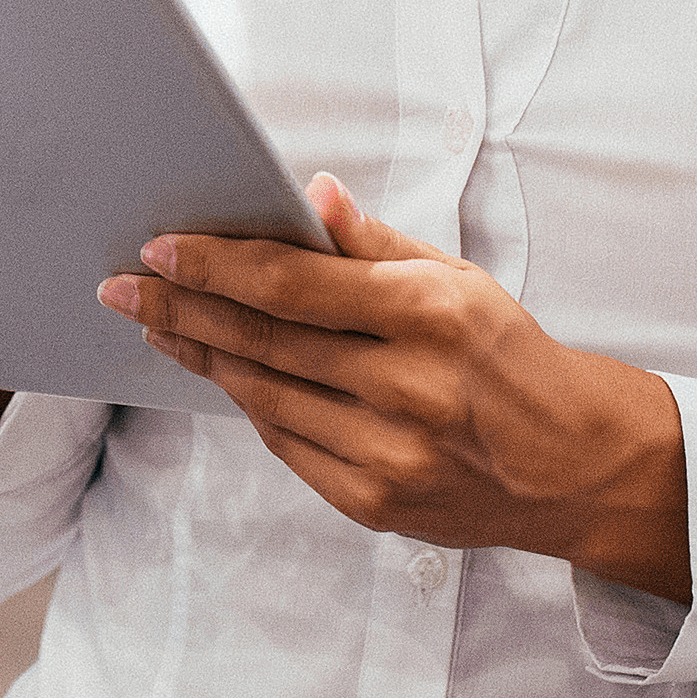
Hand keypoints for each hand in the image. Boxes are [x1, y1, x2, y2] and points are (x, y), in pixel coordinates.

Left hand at [106, 176, 691, 601]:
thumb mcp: (461, 280)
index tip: (161, 249)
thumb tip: (310, 196)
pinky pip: (287, 444)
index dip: (215, 266)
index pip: (293, 285)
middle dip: (181, 309)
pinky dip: (248, 403)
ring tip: (157, 325)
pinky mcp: (374, 501)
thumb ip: (376, 244)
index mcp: (430, 315)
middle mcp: (406, 387)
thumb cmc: (510, 359)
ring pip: (264, 395)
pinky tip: (220, 372)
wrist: (573, 464)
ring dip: (201, 356)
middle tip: (123, 287)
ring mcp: (388, 453)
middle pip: (263, 340)